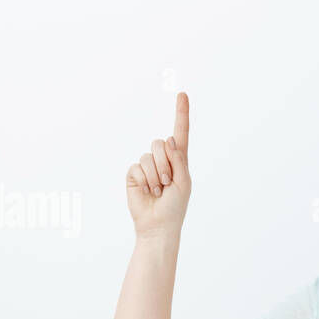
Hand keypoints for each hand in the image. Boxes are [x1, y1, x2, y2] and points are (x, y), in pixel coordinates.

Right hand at [126, 92, 190, 236]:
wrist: (158, 225)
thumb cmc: (175, 206)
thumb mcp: (184, 182)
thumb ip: (179, 160)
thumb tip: (169, 139)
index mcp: (179, 159)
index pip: (180, 133)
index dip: (181, 113)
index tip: (182, 94)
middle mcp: (163, 159)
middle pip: (160, 143)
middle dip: (166, 164)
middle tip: (168, 183)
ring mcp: (147, 165)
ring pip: (149, 155)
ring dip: (156, 175)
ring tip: (158, 190)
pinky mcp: (134, 173)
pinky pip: (138, 167)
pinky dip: (144, 180)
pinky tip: (146, 191)